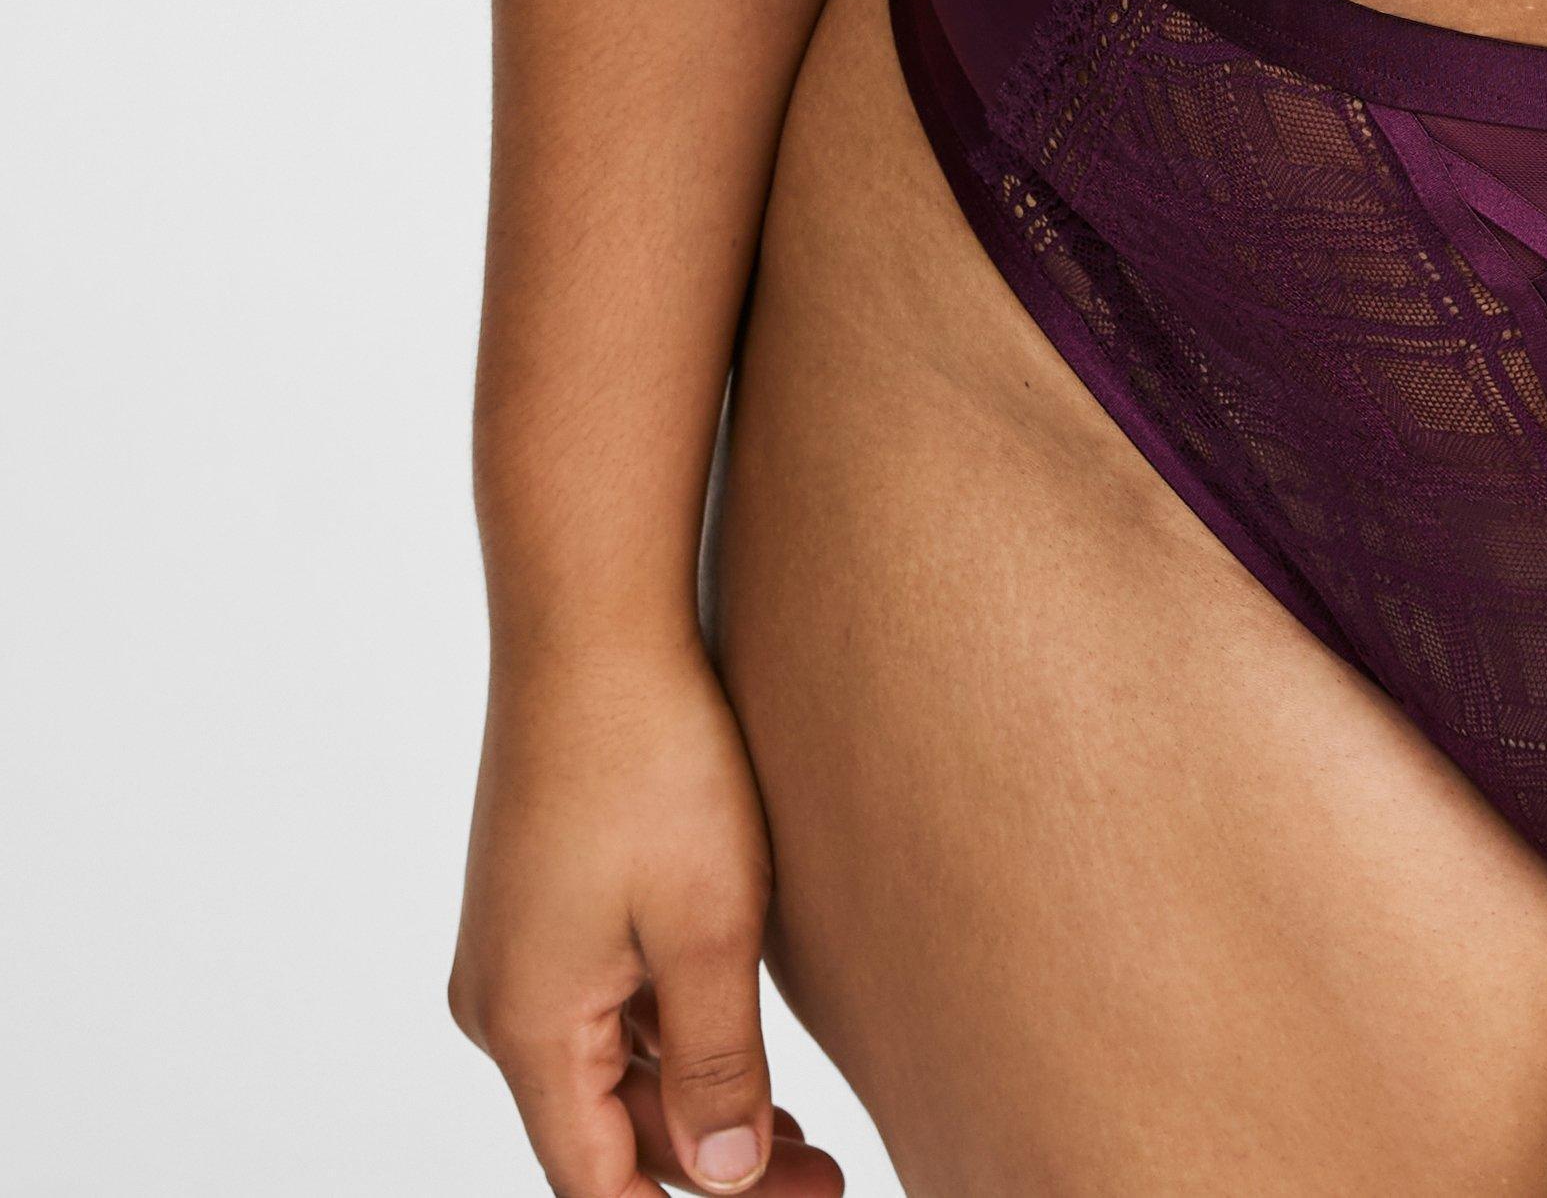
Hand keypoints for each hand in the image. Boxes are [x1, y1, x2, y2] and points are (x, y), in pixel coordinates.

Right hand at [452, 629, 845, 1193]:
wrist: (592, 621)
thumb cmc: (654, 759)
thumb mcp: (709, 925)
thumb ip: (716, 1064)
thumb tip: (732, 1181)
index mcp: (528, 1025)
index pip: (597, 1182)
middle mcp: (502, 1000)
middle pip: (605, 1131)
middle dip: (713, 1166)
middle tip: (827, 1181)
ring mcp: (515, 948)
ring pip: (608, 1069)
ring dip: (695, 1104)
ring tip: (804, 1138)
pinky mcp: (540, 902)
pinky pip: (600, 1007)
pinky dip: (669, 1039)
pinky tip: (739, 1042)